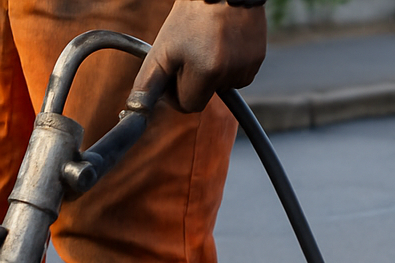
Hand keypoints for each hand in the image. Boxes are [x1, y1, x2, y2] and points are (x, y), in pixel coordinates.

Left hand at [134, 0, 266, 113]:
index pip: (189, 106)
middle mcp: (231, 72)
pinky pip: (239, 75)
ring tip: (207, 47)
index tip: (174, 75)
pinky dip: (229, 67)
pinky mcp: (258, 57)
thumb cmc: (189, 18)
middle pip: (205, 97)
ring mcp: (248, 65)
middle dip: (193, 84)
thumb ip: (148, 84)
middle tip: (189, 58)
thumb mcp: (161, 52)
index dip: (177, 94)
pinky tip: (223, 46)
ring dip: (212, 75)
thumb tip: (136, 111)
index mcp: (206, 73)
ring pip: (223, 87)